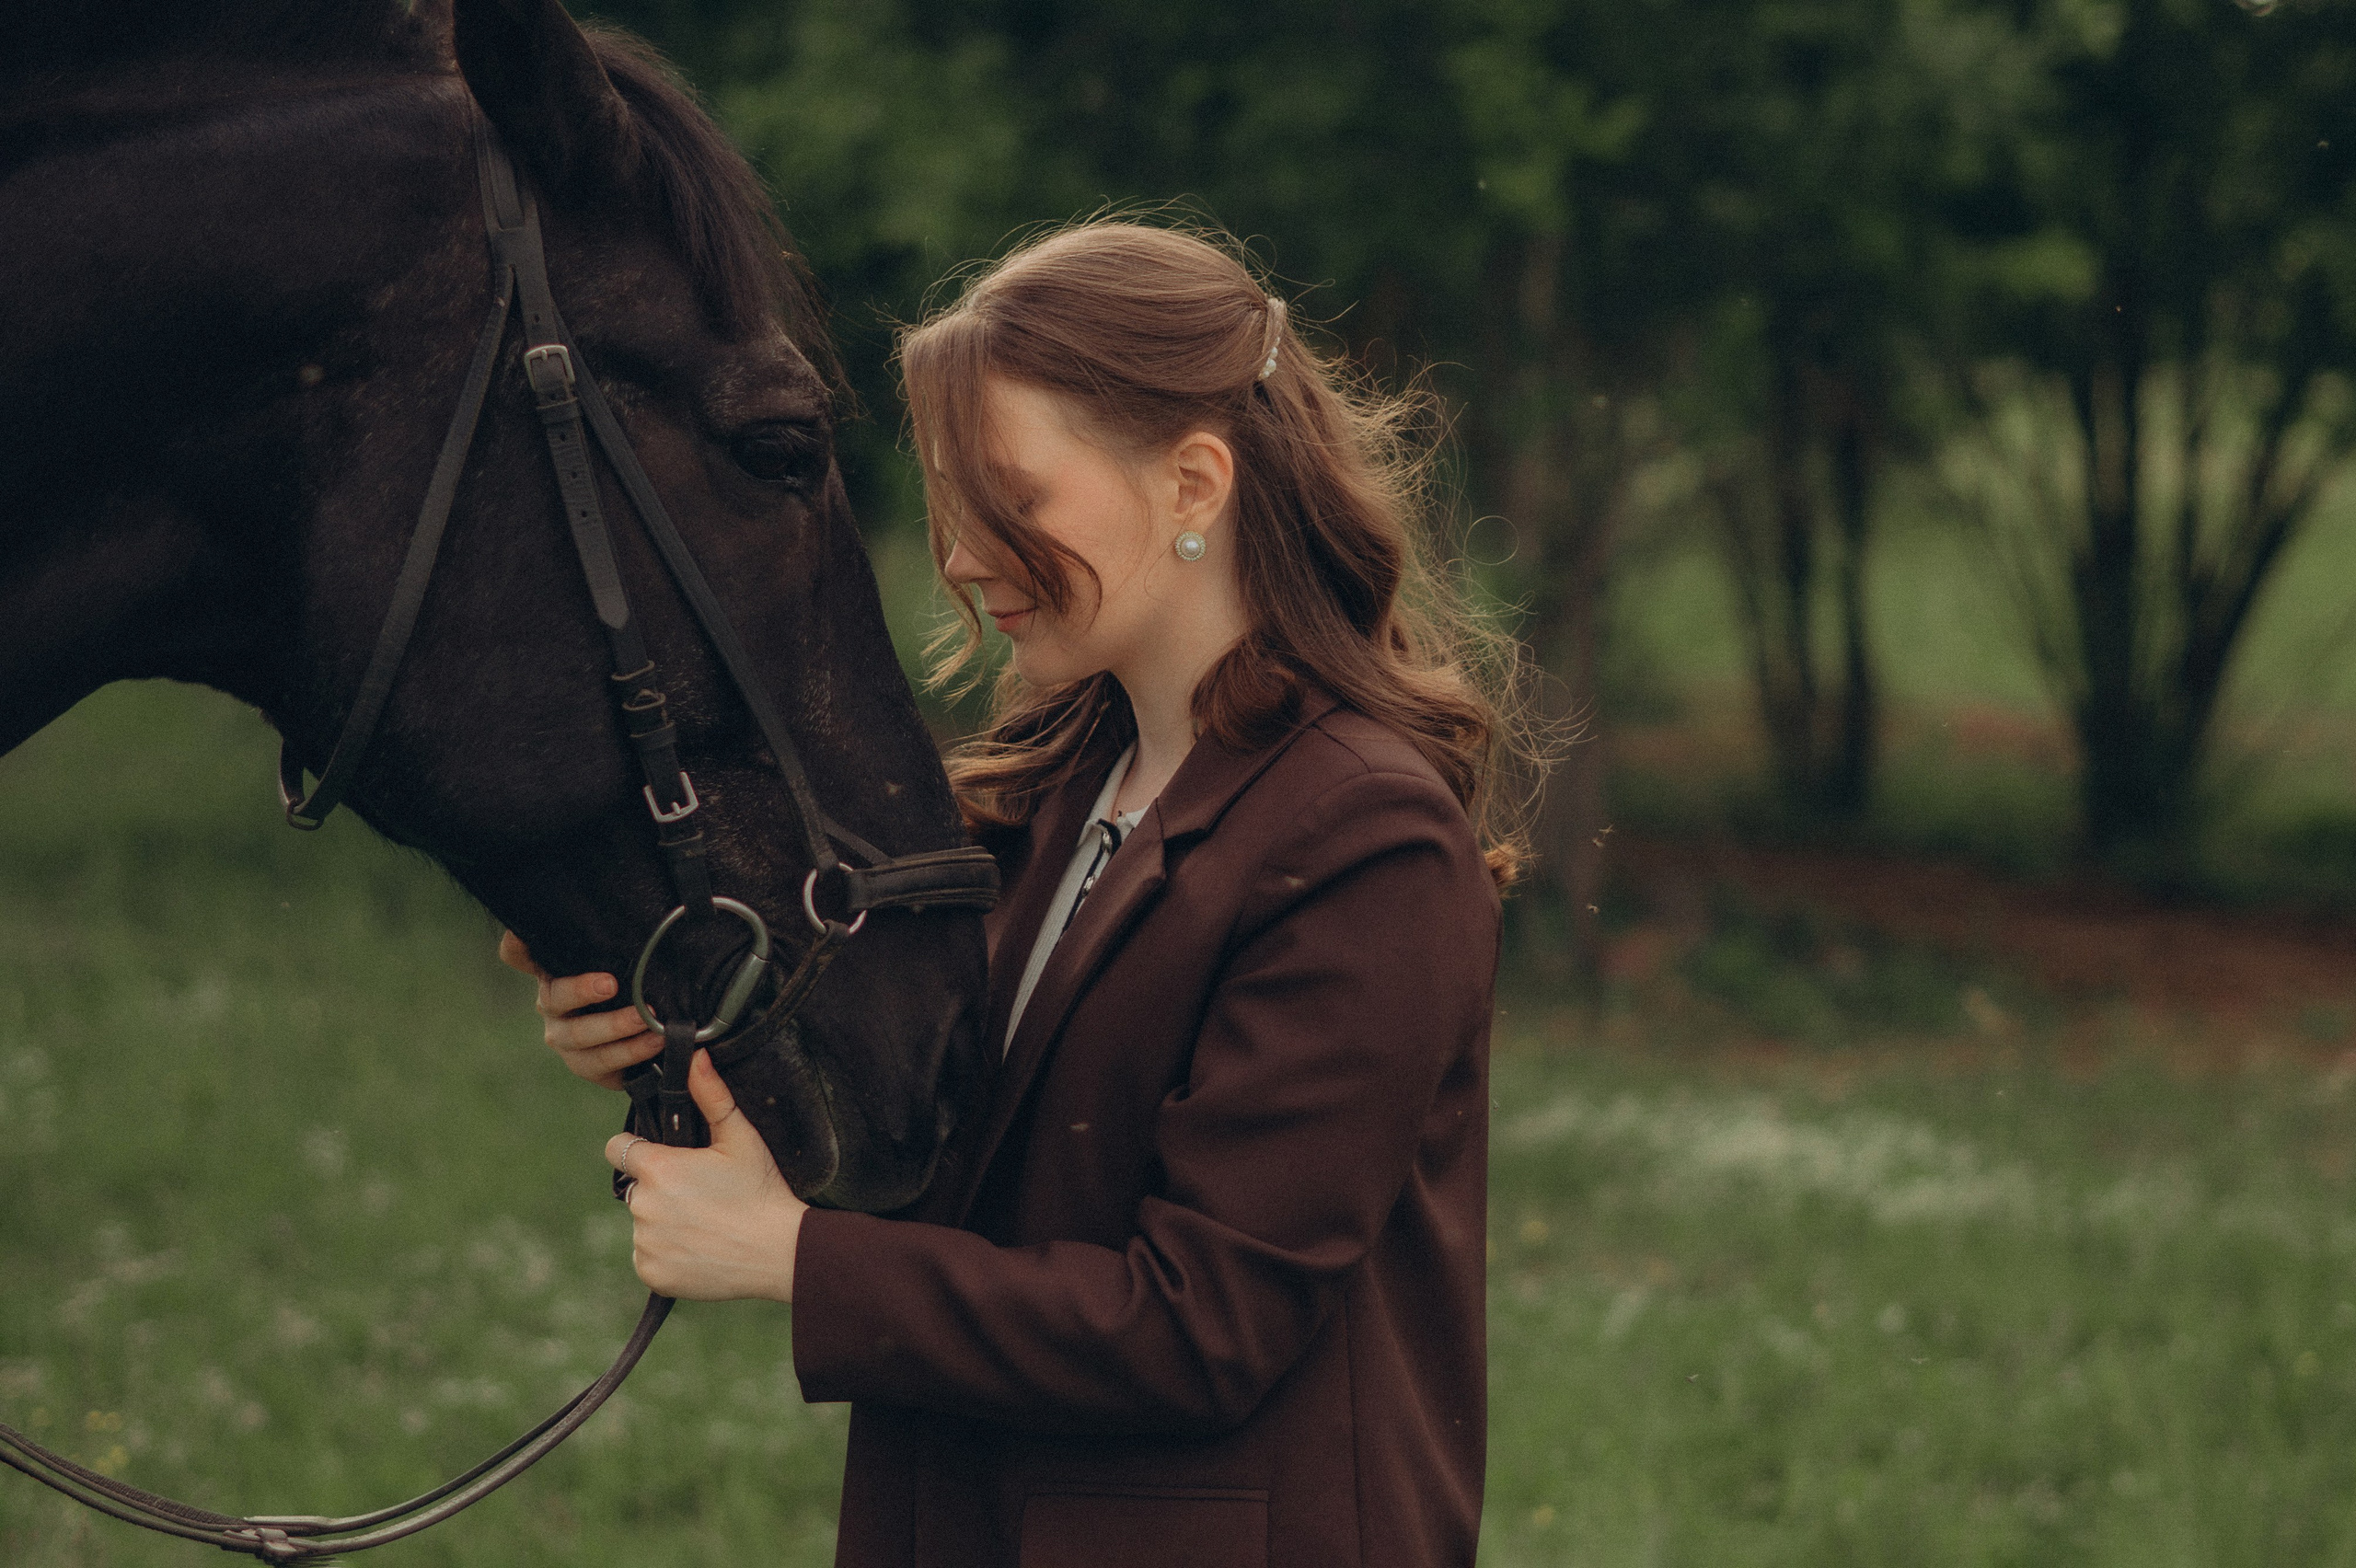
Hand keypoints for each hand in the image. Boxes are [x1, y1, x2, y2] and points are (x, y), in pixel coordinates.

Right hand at [499, 930, 662, 1090]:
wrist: (657, 1034)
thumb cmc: (637, 984)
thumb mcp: (630, 958)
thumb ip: (618, 939)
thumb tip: (628, 911)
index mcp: (555, 972)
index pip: (521, 955)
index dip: (518, 947)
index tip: (521, 936)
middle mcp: (553, 1006)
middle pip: (552, 998)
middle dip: (580, 991)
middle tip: (610, 984)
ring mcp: (568, 1040)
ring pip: (579, 1037)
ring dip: (615, 1027)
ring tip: (649, 1018)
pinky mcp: (589, 1068)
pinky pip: (603, 1064)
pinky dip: (632, 1053)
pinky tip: (655, 1041)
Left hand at [606, 1051, 806, 1302]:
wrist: (778, 1252)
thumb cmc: (762, 1190)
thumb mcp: (740, 1138)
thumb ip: (711, 1095)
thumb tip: (696, 1056)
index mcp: (659, 1168)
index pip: (618, 1149)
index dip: (637, 1150)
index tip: (661, 1157)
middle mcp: (643, 1205)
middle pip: (635, 1188)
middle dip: (657, 1188)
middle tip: (699, 1195)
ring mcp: (645, 1242)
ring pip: (642, 1223)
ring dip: (662, 1222)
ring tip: (704, 1223)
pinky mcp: (650, 1272)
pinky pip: (647, 1256)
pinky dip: (665, 1254)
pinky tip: (699, 1248)